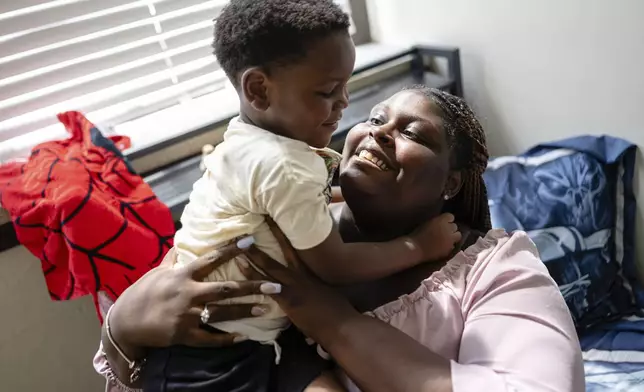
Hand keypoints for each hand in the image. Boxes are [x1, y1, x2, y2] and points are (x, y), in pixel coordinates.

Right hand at [107, 238, 279, 357]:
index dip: (232, 249)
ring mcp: (188, 315)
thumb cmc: (142, 293)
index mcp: (183, 275)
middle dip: (252, 285)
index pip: (212, 258)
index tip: (251, 241)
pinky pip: (211, 338)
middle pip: (226, 288)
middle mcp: (188, 293)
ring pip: (223, 312)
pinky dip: (227, 338)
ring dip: (246, 310)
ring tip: (266, 307)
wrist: (125, 322)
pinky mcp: (185, 334)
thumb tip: (181, 242)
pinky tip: (244, 336)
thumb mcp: (158, 272)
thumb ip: (173, 259)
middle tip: (274, 284)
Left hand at [242, 218, 357, 344]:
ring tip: (239, 241)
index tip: (278, 219)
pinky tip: (241, 267)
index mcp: (311, 271)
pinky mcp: (288, 298)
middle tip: (261, 215)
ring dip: (254, 253)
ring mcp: (294, 285)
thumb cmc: (337, 311)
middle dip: (273, 231)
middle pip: (284, 247)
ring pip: (270, 265)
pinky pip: (265, 285)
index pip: (298, 247)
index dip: (287, 233)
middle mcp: (302, 273)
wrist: (341, 325)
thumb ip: (317, 282)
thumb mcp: (327, 290)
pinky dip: (252, 276)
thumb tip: (312, 279)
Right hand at [410, 213, 461, 260]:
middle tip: (444, 231)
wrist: (415, 248)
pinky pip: (453, 245)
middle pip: (455, 226)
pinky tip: (443, 246)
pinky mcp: (449, 249)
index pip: (450, 216)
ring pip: (458, 235)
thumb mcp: (427, 223)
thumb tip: (443, 222)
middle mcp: (448, 229)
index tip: (443, 222)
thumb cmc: (417, 234)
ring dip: (453, 236)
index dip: (447, 219)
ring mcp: (450, 240)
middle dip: (450, 228)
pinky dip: (450, 245)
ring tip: (447, 239)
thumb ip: (437, 222)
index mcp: (441, 220)